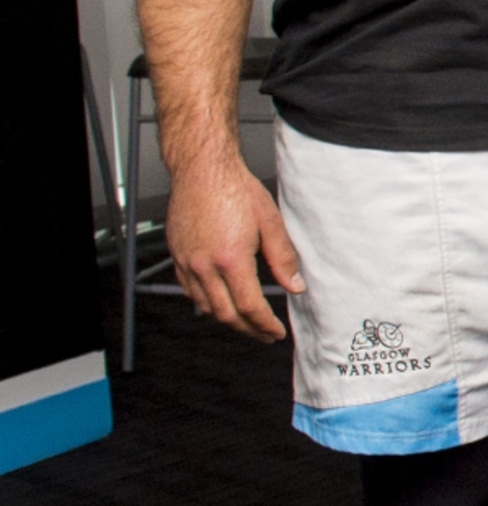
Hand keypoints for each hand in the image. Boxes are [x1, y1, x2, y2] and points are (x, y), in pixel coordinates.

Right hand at [165, 156, 301, 339]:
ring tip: (246, 322)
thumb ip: (283, 258)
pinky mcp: (176, 256)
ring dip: (227, 319)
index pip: (250, 307)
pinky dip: (206, 303)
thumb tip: (294, 285)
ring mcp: (186, 262)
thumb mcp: (270, 223)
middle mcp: (204, 265)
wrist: (202, 170)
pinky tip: (220, 302)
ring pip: (205, 306)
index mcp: (230, 259)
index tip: (276, 332)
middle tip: (264, 335)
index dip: (265, 325)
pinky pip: (189, 290)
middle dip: (248, 330)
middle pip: (226, 314)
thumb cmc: (235, 189)